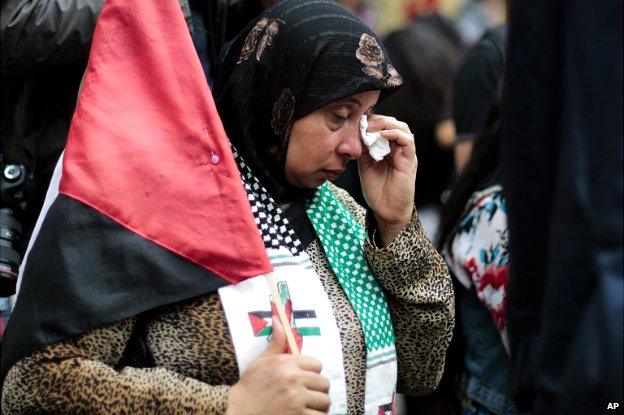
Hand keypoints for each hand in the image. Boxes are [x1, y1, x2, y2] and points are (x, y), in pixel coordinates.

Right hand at [226, 317, 330, 414]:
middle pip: (324, 383)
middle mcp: (294, 380)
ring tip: (309, 406)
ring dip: (319, 405)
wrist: (238, 410)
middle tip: (308, 394)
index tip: (305, 379)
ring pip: (325, 400)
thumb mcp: (262, 360)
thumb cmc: (250, 386)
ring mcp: (296, 400)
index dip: (312, 372)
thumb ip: (276, 342)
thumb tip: (279, 320)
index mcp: (286, 363)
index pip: (317, 364)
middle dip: (317, 389)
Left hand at [358, 115, 416, 245]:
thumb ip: (364, 149)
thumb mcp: (365, 165)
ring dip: (385, 124)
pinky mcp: (410, 160)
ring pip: (401, 128)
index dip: (371, 121)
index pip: (383, 126)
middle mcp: (398, 148)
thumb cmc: (377, 190)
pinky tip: (382, 135)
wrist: (386, 210)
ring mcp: (405, 153)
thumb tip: (357, 132)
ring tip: (371, 128)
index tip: (357, 121)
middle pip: (392, 123)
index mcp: (388, 148)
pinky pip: (407, 141)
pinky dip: (395, 134)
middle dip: (377, 120)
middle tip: (363, 122)